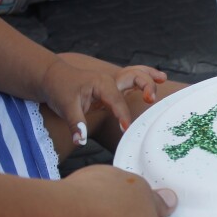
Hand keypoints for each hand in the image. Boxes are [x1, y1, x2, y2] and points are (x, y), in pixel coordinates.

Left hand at [39, 59, 162, 144]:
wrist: (52, 77)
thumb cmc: (59, 89)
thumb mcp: (64, 106)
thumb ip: (75, 124)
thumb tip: (80, 140)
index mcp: (101, 83)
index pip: (116, 100)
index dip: (122, 115)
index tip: (126, 128)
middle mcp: (110, 80)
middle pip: (133, 78)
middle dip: (145, 86)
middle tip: (151, 100)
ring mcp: (114, 82)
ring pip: (136, 75)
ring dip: (150, 77)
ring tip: (164, 79)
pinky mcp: (114, 87)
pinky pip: (134, 81)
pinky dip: (146, 80)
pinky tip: (159, 81)